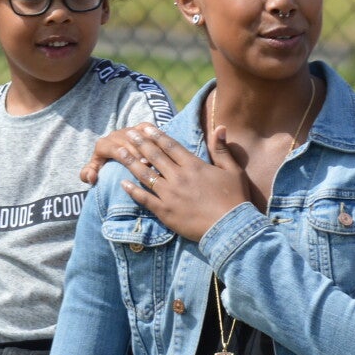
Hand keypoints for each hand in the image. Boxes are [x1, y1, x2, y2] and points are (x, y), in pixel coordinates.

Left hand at [80, 123, 154, 184]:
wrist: (115, 154)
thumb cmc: (105, 166)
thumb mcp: (95, 170)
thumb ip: (87, 175)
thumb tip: (91, 176)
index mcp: (103, 144)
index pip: (109, 147)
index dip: (117, 152)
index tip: (127, 160)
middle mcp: (115, 135)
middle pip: (125, 140)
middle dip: (135, 152)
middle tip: (146, 164)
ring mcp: (128, 130)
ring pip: (137, 134)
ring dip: (146, 145)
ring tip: (154, 158)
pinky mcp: (139, 128)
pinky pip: (147, 127)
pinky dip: (154, 133)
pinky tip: (162, 145)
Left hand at [120, 125, 251, 242]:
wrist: (230, 227)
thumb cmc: (235, 198)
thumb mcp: (233, 170)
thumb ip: (222, 149)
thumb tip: (221, 127)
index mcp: (194, 166)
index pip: (171, 146)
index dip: (157, 135)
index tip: (145, 128)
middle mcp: (179, 177)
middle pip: (155, 157)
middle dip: (140, 143)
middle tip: (128, 134)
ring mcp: (170, 195)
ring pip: (146, 175)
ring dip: (131, 162)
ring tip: (119, 152)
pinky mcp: (165, 212)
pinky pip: (145, 199)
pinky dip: (133, 191)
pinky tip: (123, 183)